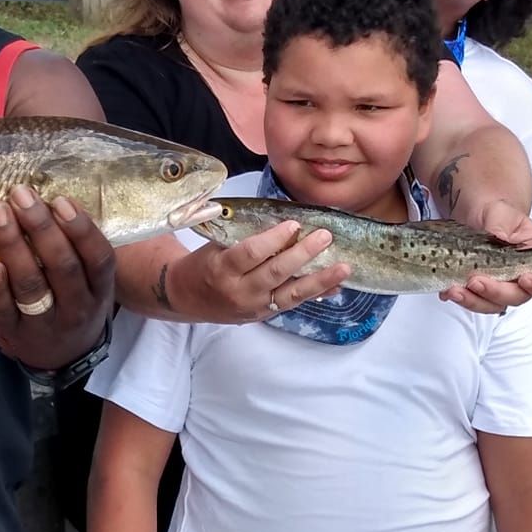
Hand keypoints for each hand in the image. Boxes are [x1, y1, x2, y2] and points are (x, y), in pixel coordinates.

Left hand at [0, 186, 115, 369]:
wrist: (60, 357)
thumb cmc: (72, 302)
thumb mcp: (88, 282)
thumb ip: (74, 248)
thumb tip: (45, 197)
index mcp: (99, 289)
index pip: (98, 258)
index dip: (81, 229)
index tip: (60, 200)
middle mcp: (77, 308)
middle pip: (62, 267)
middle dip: (40, 227)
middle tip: (20, 194)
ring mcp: (45, 324)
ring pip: (31, 285)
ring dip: (13, 245)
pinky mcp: (14, 334)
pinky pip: (3, 310)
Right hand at [168, 218, 348, 323]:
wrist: (187, 298)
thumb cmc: (204, 264)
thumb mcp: (216, 245)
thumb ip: (246, 235)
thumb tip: (284, 216)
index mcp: (223, 269)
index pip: (251, 253)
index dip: (274, 239)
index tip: (294, 224)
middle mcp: (240, 291)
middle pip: (275, 273)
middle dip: (303, 254)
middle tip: (325, 237)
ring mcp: (254, 306)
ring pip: (291, 294)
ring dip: (320, 280)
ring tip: (344, 267)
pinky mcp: (264, 315)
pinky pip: (293, 304)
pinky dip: (316, 294)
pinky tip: (336, 286)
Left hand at [441, 202, 531, 313]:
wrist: (474, 218)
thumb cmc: (495, 215)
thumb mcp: (500, 211)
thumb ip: (502, 222)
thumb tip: (500, 235)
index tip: (525, 279)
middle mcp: (520, 277)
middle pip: (517, 297)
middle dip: (496, 292)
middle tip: (476, 281)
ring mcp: (500, 286)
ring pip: (492, 305)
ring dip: (473, 301)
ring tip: (454, 289)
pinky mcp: (479, 291)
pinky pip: (473, 302)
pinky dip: (460, 298)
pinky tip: (447, 290)